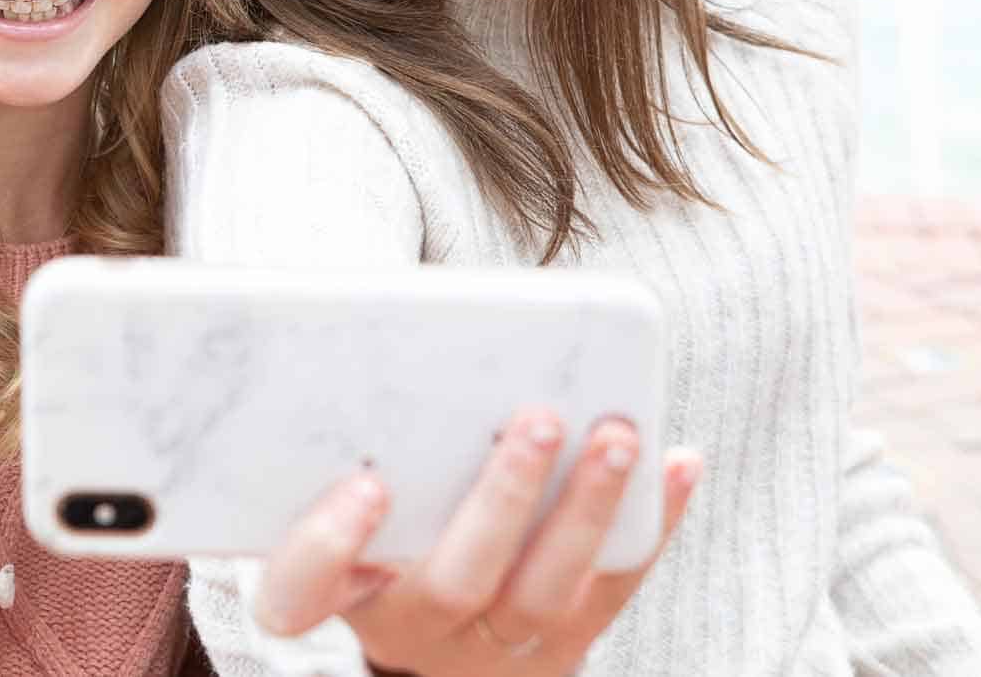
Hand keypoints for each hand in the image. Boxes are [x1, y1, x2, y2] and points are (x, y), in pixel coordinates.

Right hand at [250, 408, 701, 676]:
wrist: (441, 655)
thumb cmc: (383, 543)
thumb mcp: (345, 515)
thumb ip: (347, 451)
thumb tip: (383, 335)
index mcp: (342, 590)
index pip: (302, 592)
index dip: (328, 545)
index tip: (366, 485)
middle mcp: (414, 627)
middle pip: (455, 581)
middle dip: (502, 499)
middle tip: (538, 419)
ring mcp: (495, 646)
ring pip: (546, 590)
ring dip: (587, 507)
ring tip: (617, 432)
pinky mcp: (566, 644)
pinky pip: (615, 587)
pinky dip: (653, 522)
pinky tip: (677, 459)